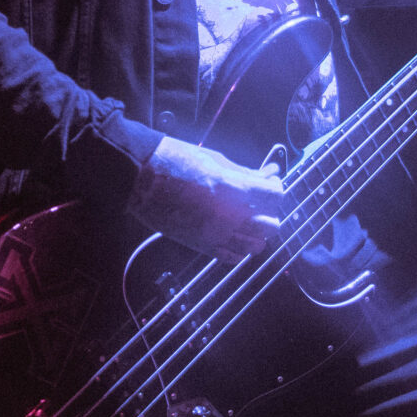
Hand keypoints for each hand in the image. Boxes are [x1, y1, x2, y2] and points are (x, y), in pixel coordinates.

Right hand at [128, 136, 284, 259]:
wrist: (140, 177)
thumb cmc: (175, 160)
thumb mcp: (216, 159)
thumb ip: (245, 172)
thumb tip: (267, 174)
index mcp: (235, 190)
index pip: (276, 195)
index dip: (275, 188)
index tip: (269, 183)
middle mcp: (230, 217)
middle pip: (272, 225)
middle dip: (269, 211)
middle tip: (258, 200)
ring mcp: (216, 235)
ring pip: (256, 246)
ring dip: (256, 233)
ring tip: (245, 220)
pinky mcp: (201, 246)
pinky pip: (233, 257)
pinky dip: (238, 249)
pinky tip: (231, 234)